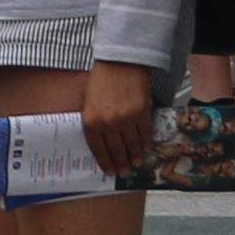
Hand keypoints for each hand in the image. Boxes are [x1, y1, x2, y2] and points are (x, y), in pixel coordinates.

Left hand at [79, 62, 156, 180]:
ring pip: (132, 145)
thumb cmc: (101, 80)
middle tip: (124, 172)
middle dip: (121, 164)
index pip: (98, 149)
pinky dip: (145, 144)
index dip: (106, 163)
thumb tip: (102, 144)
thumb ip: (94, 122)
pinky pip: (144, 134)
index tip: (110, 171)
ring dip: (134, 157)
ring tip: (135, 163)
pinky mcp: (142, 113)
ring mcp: (126, 119)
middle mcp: (108, 123)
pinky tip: (144, 149)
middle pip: (116, 150)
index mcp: (91, 121)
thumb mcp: (88, 102)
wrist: (120, 62)